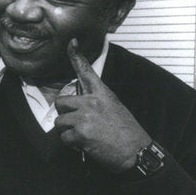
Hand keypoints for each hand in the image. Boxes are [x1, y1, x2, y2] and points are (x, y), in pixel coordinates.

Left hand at [54, 39, 151, 172]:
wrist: (136, 151)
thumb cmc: (127, 132)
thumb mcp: (114, 108)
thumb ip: (96, 103)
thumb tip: (79, 105)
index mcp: (102, 94)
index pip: (86, 72)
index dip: (76, 56)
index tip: (71, 42)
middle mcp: (91, 102)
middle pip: (61, 102)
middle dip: (64, 114)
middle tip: (77, 123)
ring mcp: (85, 117)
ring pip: (59, 121)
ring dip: (68, 131)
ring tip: (85, 135)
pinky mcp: (80, 133)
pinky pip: (64, 138)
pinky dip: (72, 144)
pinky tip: (86, 145)